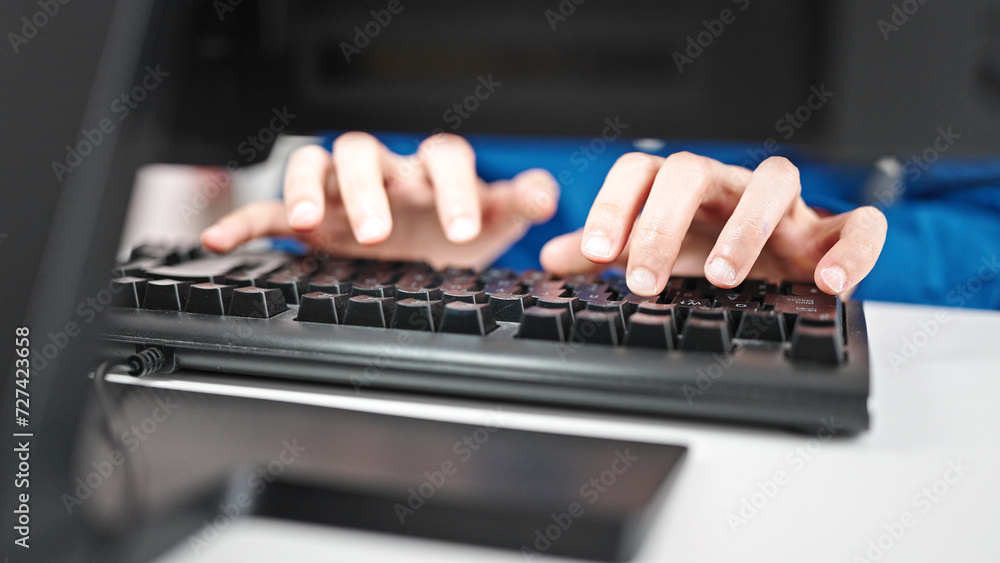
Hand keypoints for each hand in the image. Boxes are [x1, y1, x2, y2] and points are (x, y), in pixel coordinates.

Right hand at [201, 132, 558, 268]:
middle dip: (371, 189)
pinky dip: (246, 220)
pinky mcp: (310, 219)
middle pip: (367, 152)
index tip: (461, 228)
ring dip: (310, 189)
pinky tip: (220, 238)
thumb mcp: (495, 221)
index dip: (452, 187)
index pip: (443, 156)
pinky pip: (270, 210)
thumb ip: (517, 202)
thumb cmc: (457, 231)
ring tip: (311, 223)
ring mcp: (343, 192)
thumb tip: (544, 192)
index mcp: (433, 170)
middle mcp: (386, 172)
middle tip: (382, 231)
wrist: (429, 254)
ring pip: (316, 165)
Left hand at [540, 152, 885, 296]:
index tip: (599, 254)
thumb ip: (608, 252)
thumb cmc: (710, 249)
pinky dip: (850, 250)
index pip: (640, 171)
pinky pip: (859, 225)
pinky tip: (827, 281)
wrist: (781, 265)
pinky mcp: (835, 232)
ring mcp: (786, 205)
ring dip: (744, 230)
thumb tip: (552, 258)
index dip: (615, 206)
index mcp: (681, 189)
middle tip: (644, 280)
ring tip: (721, 277)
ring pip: (772, 184)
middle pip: (692, 172)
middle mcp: (731, 186)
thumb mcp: (657, 253)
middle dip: (663, 225)